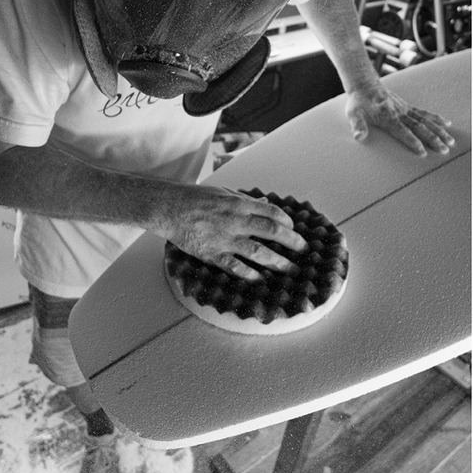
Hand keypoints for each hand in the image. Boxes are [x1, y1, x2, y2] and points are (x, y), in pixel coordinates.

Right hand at [153, 186, 305, 280]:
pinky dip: (249, 274)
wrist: (168, 207)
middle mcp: (236, 221)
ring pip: (258, 251)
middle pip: (272, 231)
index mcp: (241, 204)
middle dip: (292, 241)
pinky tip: (261, 279)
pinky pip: (234, 266)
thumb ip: (246, 201)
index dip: (287, 222)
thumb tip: (266, 203)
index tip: (294, 228)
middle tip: (303, 250)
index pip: (273, 212)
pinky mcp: (211, 253)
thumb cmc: (196, 198)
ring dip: (277, 261)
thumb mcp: (224, 193)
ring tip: (290, 269)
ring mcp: (224, 238)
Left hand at [346, 85, 453, 155]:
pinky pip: (424, 113)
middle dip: (433, 140)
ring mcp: (406, 110)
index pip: (404, 133)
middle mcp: (400, 114)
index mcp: (388, 118)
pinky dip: (436, 118)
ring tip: (451, 142)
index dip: (413, 143)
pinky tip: (448, 123)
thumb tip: (359, 137)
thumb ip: (357, 125)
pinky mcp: (408, 107)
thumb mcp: (353, 113)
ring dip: (439, 132)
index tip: (423, 153)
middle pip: (420, 128)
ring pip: (426, 122)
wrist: (365, 84)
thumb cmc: (358, 101)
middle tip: (444, 150)